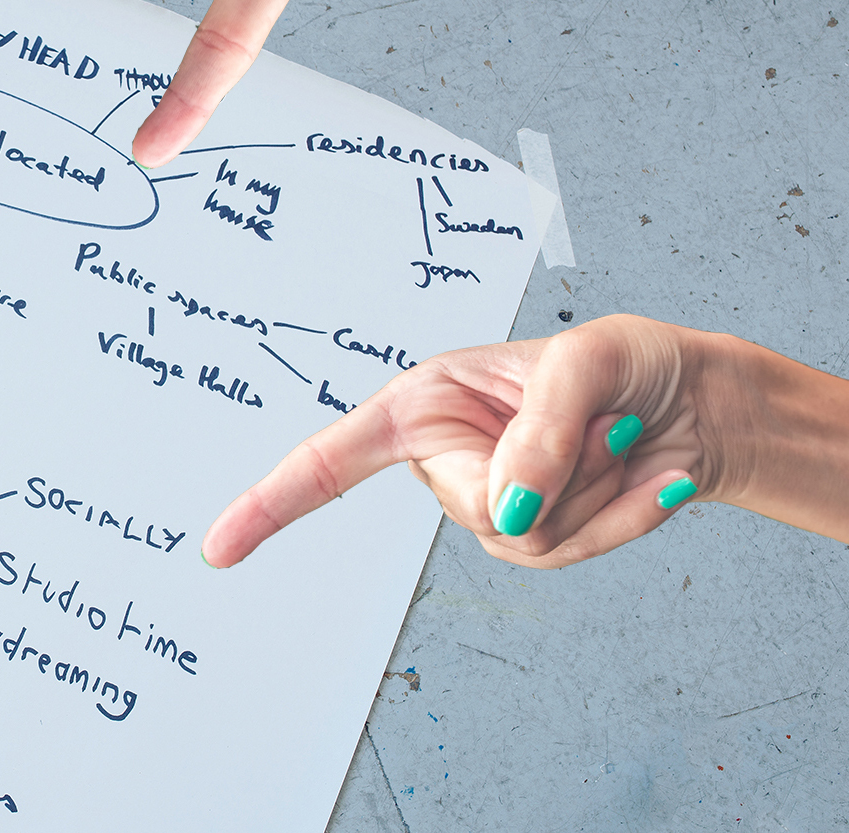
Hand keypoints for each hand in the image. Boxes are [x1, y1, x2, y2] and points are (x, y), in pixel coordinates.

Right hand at [202, 315, 748, 570]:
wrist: (697, 405)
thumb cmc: (629, 363)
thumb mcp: (587, 367)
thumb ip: (538, 433)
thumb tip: (510, 509)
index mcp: (423, 400)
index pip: (329, 460)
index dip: (270, 505)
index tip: (217, 550)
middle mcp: (444, 455)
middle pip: (470, 508)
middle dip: (551, 473)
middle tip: (599, 424)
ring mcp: (489, 500)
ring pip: (522, 540)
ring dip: (591, 492)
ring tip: (616, 439)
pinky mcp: (536, 534)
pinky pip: (567, 553)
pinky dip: (619, 518)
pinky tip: (647, 475)